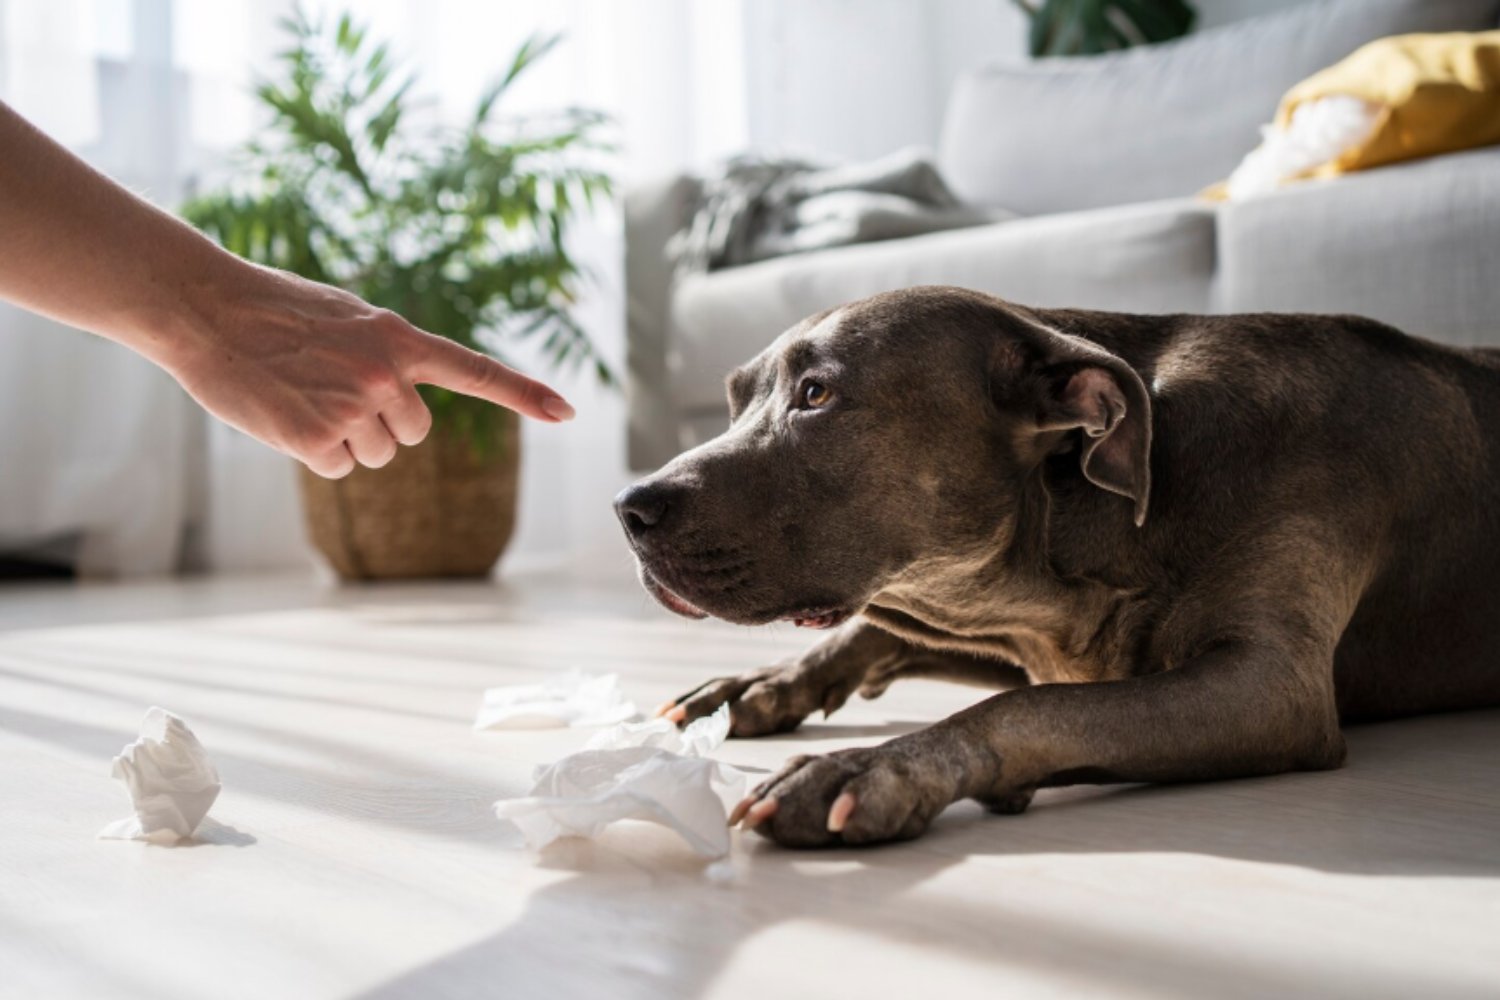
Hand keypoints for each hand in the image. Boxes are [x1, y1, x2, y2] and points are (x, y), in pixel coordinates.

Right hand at [155, 264, 574, 477]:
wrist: (206, 309)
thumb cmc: (273, 310)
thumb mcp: (346, 316)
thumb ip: (387, 351)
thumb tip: (406, 392)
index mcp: (400, 339)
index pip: (475, 371)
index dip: (524, 394)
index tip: (568, 412)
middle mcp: (387, 375)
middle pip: (411, 434)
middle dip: (379, 424)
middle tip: (329, 388)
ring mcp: (354, 408)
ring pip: (376, 455)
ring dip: (345, 438)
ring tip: (302, 394)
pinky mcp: (317, 440)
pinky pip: (338, 467)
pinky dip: (314, 453)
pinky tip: (286, 415)